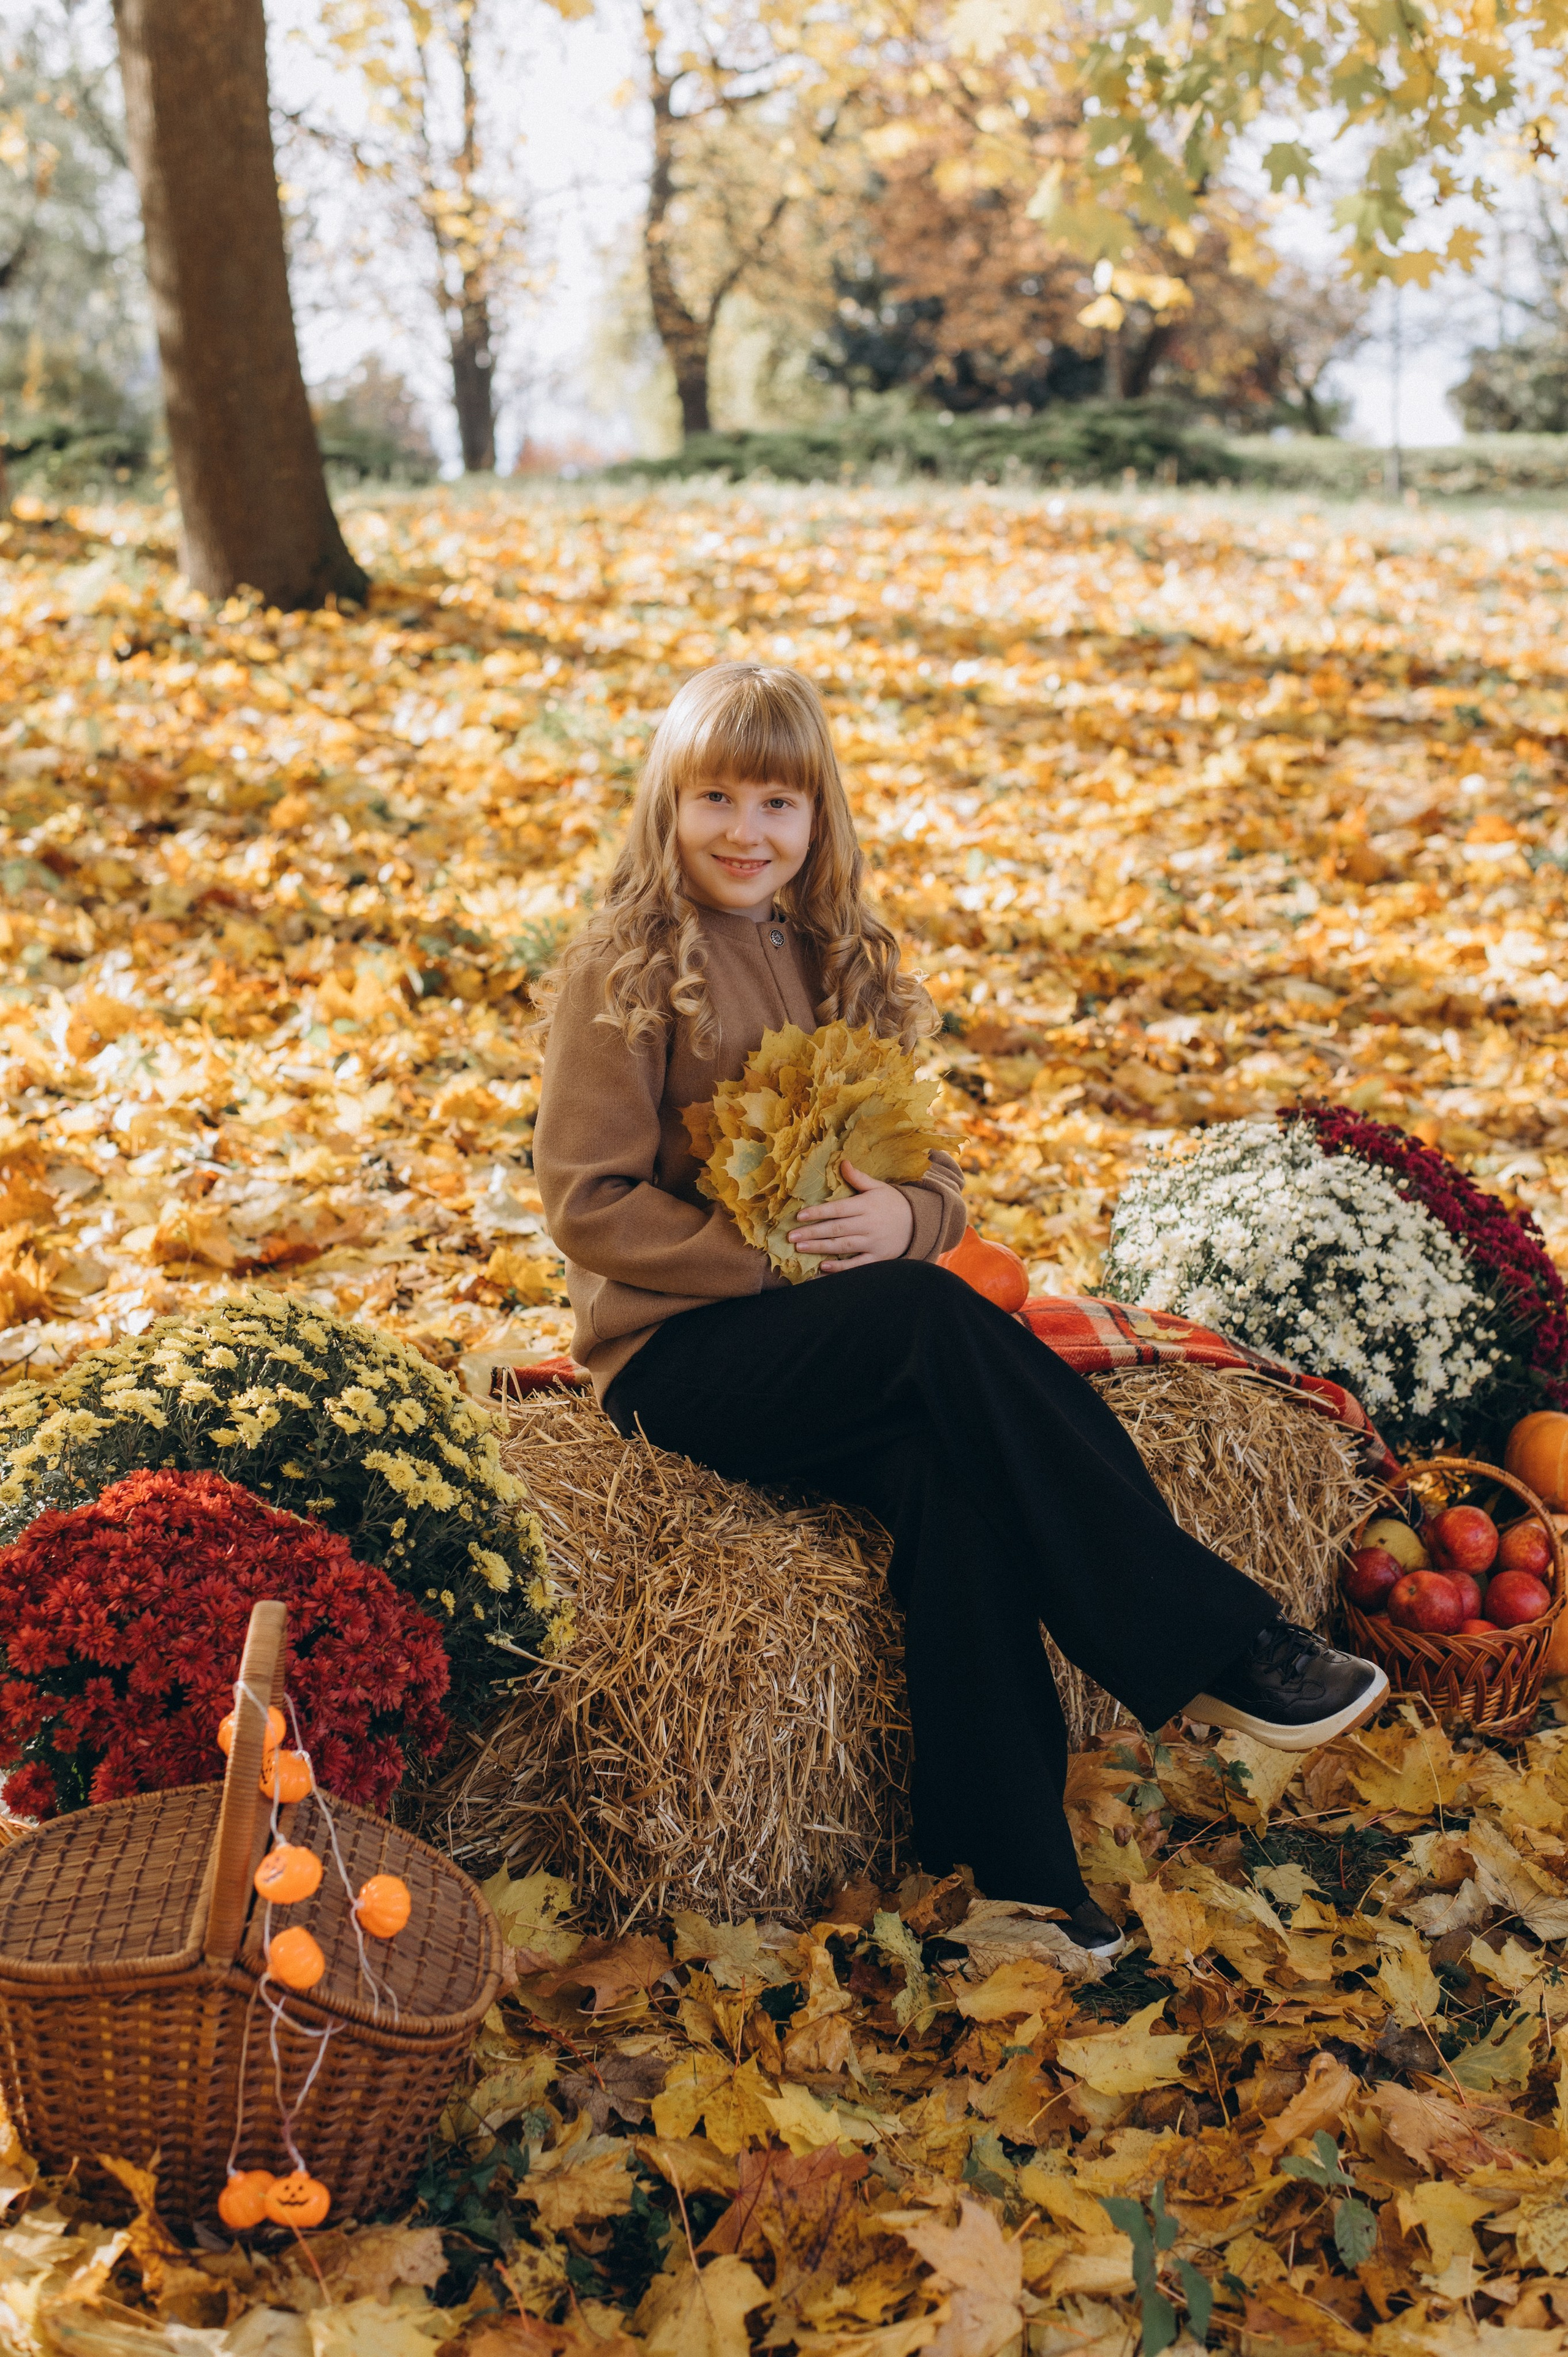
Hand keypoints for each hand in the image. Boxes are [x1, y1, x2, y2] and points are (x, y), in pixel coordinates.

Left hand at [788, 1159, 914, 1271]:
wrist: (918, 1223)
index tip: (799, 1216)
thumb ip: (858, 1178)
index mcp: (866, 1206)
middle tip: (791, 1236)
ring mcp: (872, 1243)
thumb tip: (842, 1162)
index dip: (818, 1213)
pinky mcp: (877, 1258)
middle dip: (812, 1232)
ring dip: (820, 1248)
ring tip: (800, 1248)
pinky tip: (823, 1266)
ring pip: (843, 1246)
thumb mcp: (878, 1187)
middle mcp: (868, 1225)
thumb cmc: (892, 1203)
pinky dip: (841, 1267)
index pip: (837, 1209)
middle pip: (836, 1229)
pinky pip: (857, 1264)